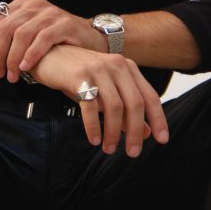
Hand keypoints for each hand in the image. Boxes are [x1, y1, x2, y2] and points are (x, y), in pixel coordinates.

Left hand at [0, 0, 97, 81]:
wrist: (87, 37)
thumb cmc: (55, 35)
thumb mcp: (27, 25)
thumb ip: (4, 18)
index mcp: (23, 3)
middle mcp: (35, 5)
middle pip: (6, 28)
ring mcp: (51, 13)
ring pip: (22, 35)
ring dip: (13, 58)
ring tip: (12, 75)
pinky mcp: (65, 24)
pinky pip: (43, 39)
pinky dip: (31, 55)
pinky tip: (26, 67)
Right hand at [33, 44, 168, 157]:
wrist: (48, 56)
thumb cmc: (78, 76)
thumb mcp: (105, 91)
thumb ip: (125, 110)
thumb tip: (146, 133)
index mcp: (127, 68)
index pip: (149, 96)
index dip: (158, 119)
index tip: (162, 139)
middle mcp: (116, 65)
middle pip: (135, 104)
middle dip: (135, 132)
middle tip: (133, 152)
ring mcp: (98, 69)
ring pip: (115, 107)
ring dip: (113, 133)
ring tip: (109, 149)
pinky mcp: (79, 76)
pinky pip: (91, 107)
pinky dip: (94, 127)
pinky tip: (94, 139)